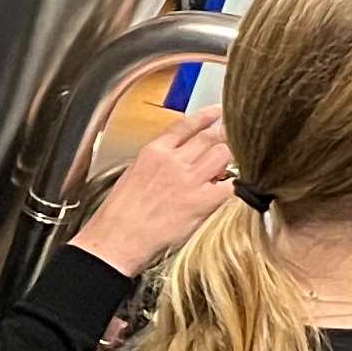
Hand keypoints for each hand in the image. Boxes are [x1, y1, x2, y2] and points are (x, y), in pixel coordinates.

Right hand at [71, 109, 233, 278]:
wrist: (117, 239)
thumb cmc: (121, 214)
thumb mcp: (135, 174)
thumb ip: (161, 162)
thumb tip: (183, 159)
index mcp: (154, 151)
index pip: (187, 124)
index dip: (207, 116)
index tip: (218, 112)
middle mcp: (173, 160)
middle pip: (210, 137)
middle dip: (225, 137)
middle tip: (234, 139)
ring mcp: (189, 179)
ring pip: (223, 154)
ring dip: (229, 161)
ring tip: (223, 171)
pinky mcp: (202, 201)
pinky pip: (231, 185)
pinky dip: (234, 185)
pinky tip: (228, 190)